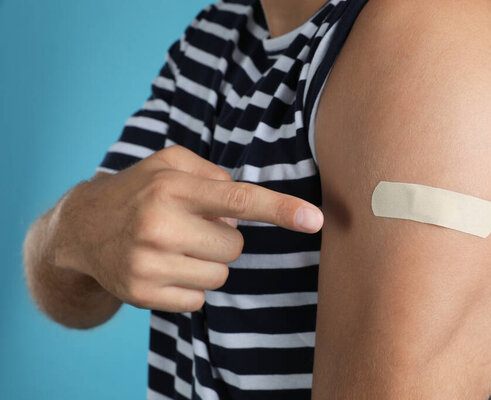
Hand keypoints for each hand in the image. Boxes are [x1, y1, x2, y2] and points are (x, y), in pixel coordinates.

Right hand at [56, 145, 323, 312]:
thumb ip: (212, 173)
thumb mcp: (168, 163)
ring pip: (220, 275)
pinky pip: (199, 299)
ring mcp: (148, 263)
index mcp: (171, 187)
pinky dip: (190, 285)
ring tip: (176, 245)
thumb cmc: (137, 191)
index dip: (280, 209)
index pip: (238, 199)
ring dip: (207, 262)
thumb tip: (244, 206)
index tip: (314, 219)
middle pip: (235, 246)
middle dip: (223, 236)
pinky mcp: (142, 294)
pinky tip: (164, 266)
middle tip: (193, 226)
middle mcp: (159, 225)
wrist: (81, 229)